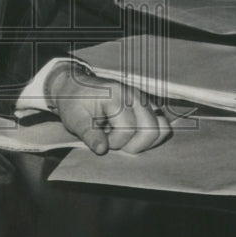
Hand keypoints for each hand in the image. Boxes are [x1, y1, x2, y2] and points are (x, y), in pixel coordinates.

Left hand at [47, 64, 170, 154]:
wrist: (75, 87)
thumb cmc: (74, 103)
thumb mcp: (74, 119)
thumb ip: (88, 134)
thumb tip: (102, 149)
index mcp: (116, 95)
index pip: (127, 129)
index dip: (114, 142)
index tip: (100, 139)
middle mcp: (134, 95)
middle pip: (151, 129)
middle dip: (133, 144)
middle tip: (115, 142)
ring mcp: (143, 99)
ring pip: (161, 128)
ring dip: (144, 141)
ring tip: (124, 139)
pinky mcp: (146, 105)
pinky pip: (161, 124)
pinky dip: (151, 135)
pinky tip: (133, 136)